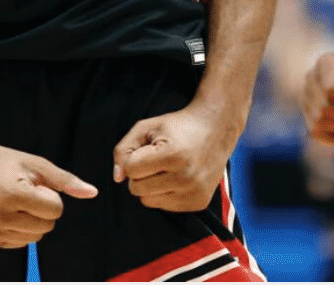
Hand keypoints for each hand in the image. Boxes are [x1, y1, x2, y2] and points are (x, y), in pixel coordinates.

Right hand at [0, 144, 95, 248]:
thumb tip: (93, 193)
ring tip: (15, 203)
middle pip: (47, 227)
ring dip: (31, 222)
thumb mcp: (36, 164)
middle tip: (24, 193)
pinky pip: (18, 243)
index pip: (55, 210)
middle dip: (42, 211)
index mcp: (13, 194)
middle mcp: (0, 216)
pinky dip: (18, 230)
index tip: (35, 186)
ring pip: (34, 238)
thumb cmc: (5, 163)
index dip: (50, 197)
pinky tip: (5, 213)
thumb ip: (65, 180)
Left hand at [112, 105, 234, 212]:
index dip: (133, 158)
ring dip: (151, 186)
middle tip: (156, 159)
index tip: (147, 149)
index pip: (131, 170)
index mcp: (172, 155)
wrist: (216, 130)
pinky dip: (165, 193)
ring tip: (166, 169)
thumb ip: (124, 149)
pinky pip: (165, 206)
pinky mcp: (198, 203)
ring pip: (149, 201)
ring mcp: (194, 192)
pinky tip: (177, 177)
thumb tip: (117, 178)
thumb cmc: (177, 127)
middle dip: (140, 174)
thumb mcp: (147, 127)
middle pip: (137, 189)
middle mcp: (185, 177)